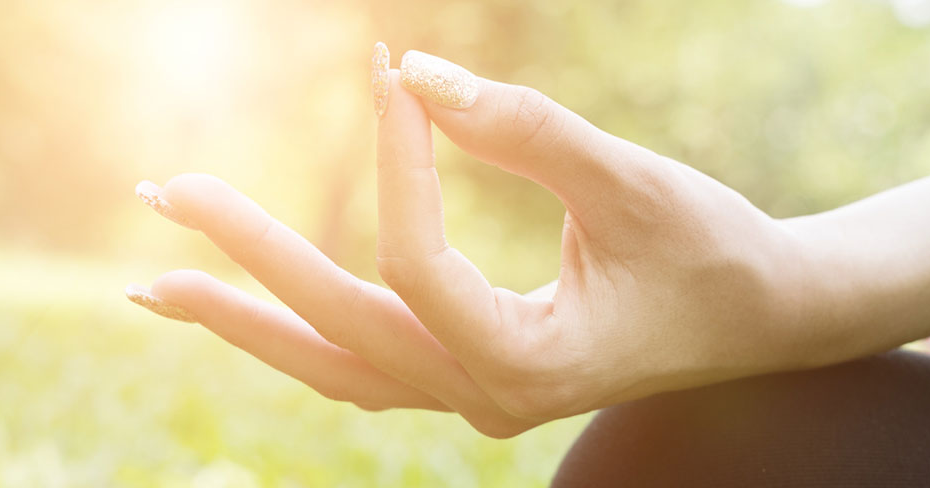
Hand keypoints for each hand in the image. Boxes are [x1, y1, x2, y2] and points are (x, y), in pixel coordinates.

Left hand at [127, 50, 818, 436]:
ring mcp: (478, 399)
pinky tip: (255, 305)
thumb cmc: (715, 251)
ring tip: (160, 287)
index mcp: (528, 362)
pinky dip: (305, 336)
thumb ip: (524, 130)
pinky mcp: (479, 379)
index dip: (395, 163)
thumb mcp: (632, 184)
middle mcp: (489, 398)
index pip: (416, 264)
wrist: (769, 319)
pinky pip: (369, 369)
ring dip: (251, 323)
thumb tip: (414, 71)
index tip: (390, 74)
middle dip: (248, 262)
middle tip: (166, 193)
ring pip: (339, 370)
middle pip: (341, 331)